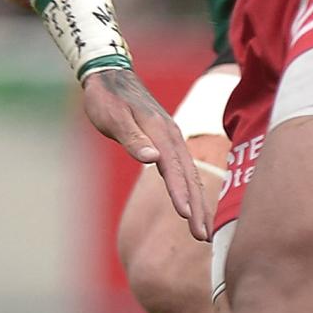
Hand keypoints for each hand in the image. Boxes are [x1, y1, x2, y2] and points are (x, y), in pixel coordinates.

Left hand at [80, 67, 215, 240]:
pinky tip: (195, 205)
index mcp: (159, 131)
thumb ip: (132, 138)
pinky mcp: (169, 141)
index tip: (186, 217)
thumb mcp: (113, 117)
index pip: (173, 168)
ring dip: (199, 203)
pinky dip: (193, 189)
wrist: (110, 75)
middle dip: (198, 207)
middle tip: (204, 237)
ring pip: (191, 175)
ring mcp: (173, 139)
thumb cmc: (107, 98)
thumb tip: (151, 159)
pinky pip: (186, 170)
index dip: (180, 193)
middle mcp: (172, 136)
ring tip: (205, 230)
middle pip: (189, 176)